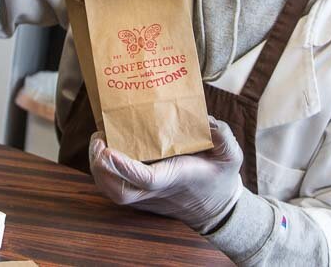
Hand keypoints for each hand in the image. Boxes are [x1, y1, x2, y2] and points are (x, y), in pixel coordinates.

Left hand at [89, 117, 243, 233]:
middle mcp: (156, 190)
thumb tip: (207, 122)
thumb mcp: (231, 156)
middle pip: (119, 191)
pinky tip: (103, 149)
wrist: (216, 209)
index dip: (125, 167)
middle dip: (100, 168)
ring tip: (98, 140)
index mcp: (176, 178)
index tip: (109, 150)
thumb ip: (223, 137)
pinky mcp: (140, 194)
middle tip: (98, 139)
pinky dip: (103, 170)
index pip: (146, 178)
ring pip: (112, 191)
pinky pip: (114, 186)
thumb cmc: (220, 177)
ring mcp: (146, 195)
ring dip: (98, 168)